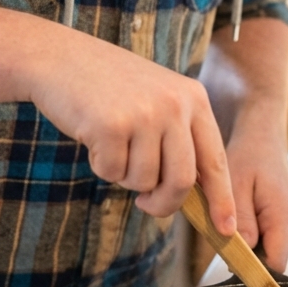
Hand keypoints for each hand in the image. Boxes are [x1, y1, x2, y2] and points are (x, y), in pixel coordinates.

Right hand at [25, 25, 235, 234]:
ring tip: (112, 141)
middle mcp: (174, 105)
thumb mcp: (157, 99)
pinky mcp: (112, 125)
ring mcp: (144, 114)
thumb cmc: (109, 86)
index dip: (222, 198)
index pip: (215, 160)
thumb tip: (197, 194)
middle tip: (146, 204)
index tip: (226, 229)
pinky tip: (93, 134)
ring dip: (123, 174)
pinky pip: (111, 172)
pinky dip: (100, 164)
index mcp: (193, 97)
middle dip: (163, 203)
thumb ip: (179, 138)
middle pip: (181, 181)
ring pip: (143, 181)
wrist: (61, 57)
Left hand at [225, 108, 287, 271]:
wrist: (263, 138)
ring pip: (269, 251)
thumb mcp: (236, 185)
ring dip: (249, 241)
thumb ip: (240, 220)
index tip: (228, 264)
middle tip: (225, 227)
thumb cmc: (248, 156)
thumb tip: (241, 256)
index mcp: (285, 216)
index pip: (275, 265)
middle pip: (270, 260)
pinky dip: (255, 232)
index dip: (252, 271)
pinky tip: (245, 211)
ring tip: (237, 212)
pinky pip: (271, 239)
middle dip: (246, 253)